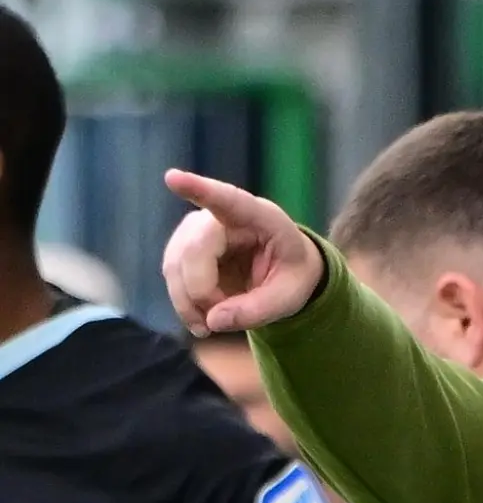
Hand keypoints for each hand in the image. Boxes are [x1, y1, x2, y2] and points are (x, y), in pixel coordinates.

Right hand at [162, 169, 324, 336]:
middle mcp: (224, 217)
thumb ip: (257, 310)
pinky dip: (184, 304)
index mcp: (263, 218)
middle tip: (220, 323)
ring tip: (214, 324)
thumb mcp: (289, 297)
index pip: (229, 200)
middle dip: (202, 293)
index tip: (173, 178)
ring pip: (175, 265)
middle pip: (194, 251)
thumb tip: (213, 320)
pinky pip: (172, 276)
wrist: (283, 271)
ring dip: (190, 303)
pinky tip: (202, 319)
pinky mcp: (183, 247)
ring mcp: (198, 230)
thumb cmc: (291, 275)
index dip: (200, 190)